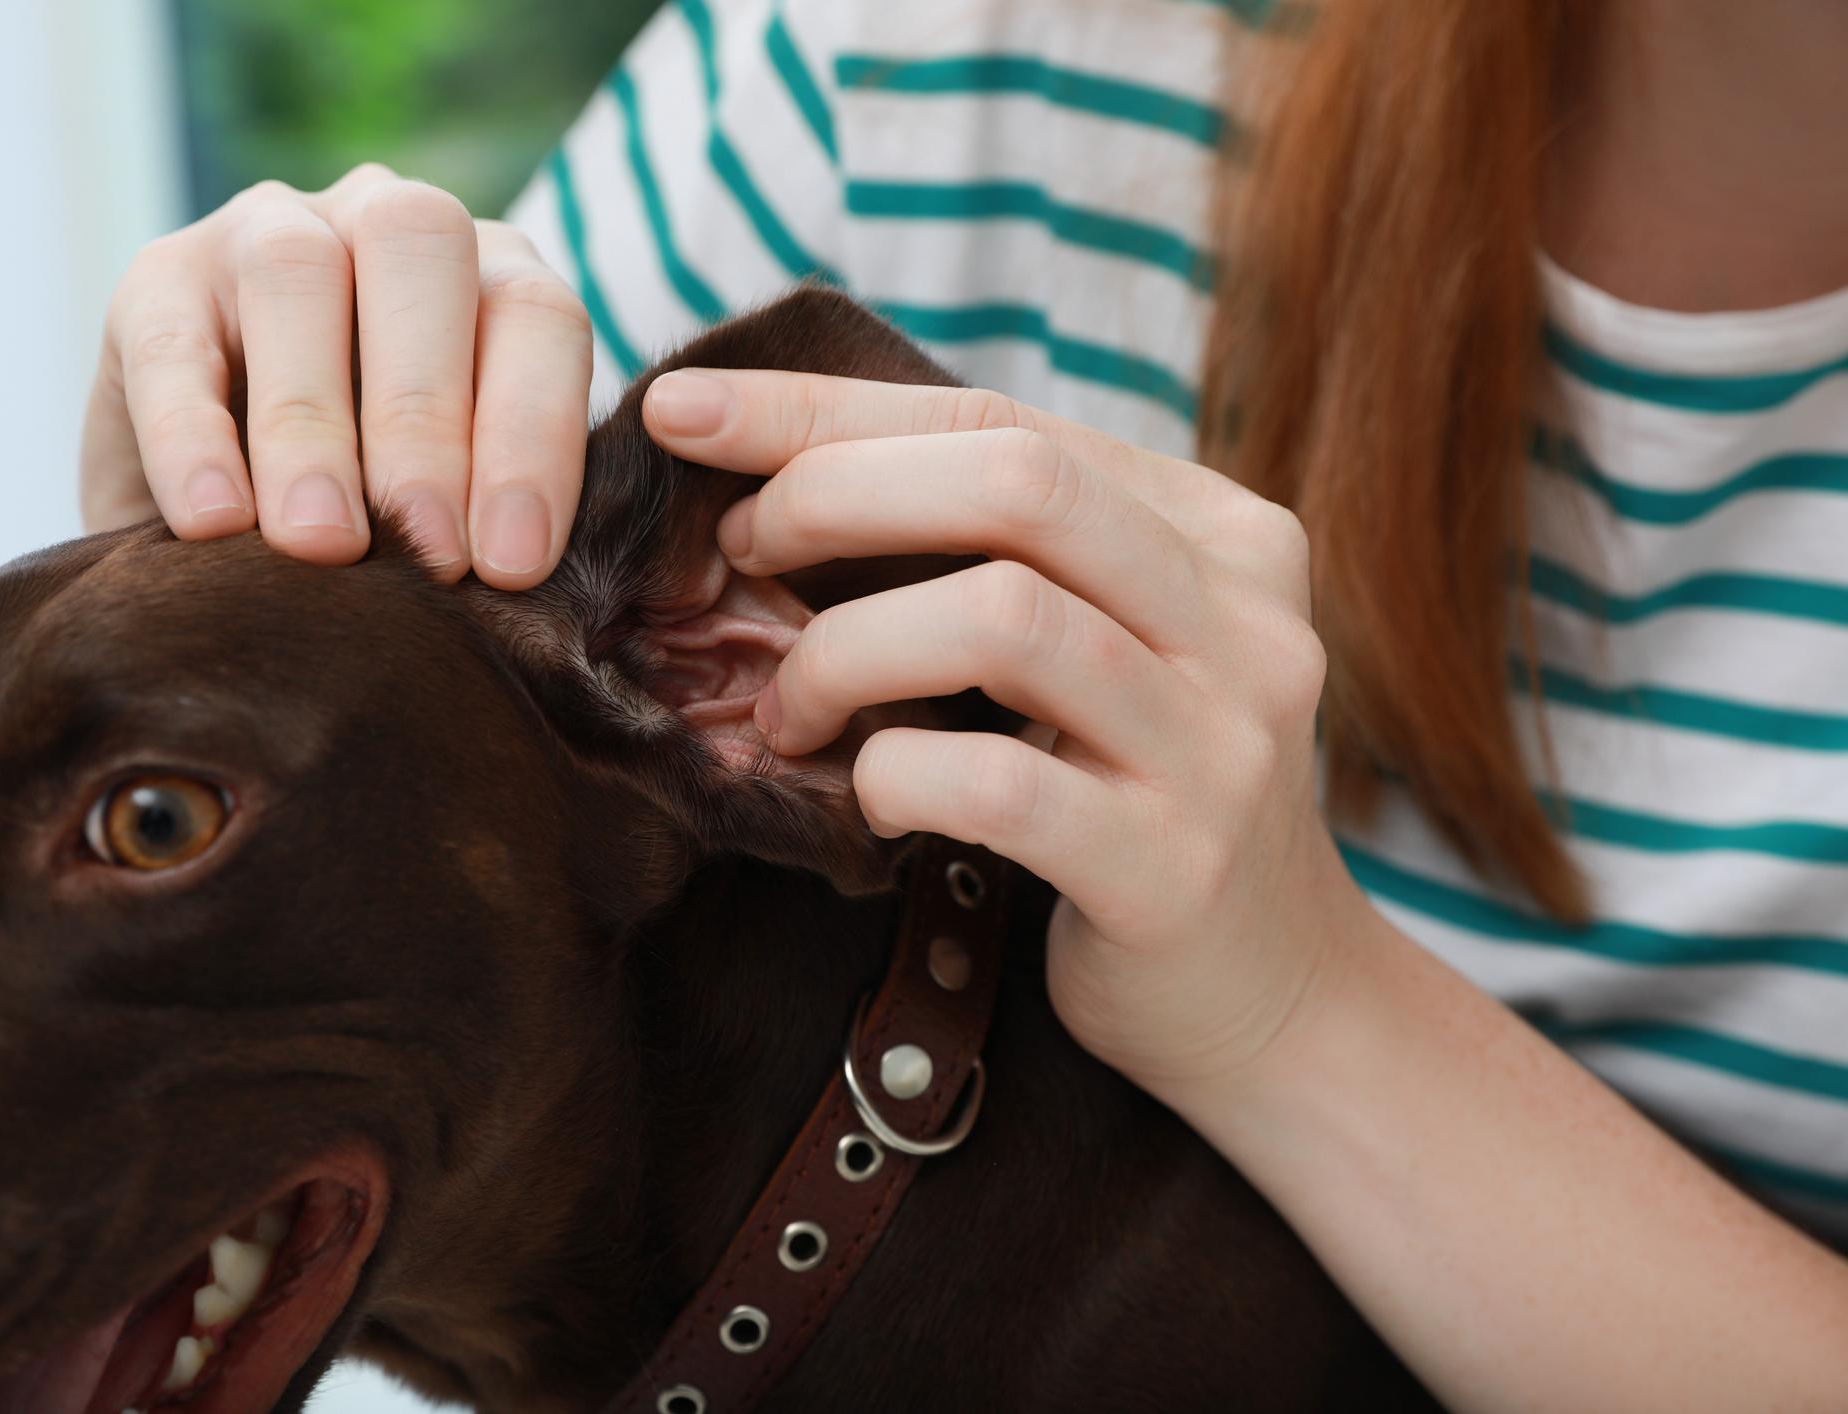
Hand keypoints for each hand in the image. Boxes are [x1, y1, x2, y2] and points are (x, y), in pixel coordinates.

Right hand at [81, 163, 593, 586]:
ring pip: (293, 274)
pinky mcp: (156, 277)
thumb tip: (518, 591)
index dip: (534, 436)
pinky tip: (216, 525)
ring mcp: (266, 230)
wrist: (228, 516)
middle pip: (420, 253)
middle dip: (429, 419)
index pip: (537, 316)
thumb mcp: (455, 510)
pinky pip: (171, 340)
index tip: (512, 565)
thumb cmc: (381, 518)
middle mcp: (384, 220)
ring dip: (313, 423)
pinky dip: (192, 437)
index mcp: (490, 269)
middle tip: (431, 556)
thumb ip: (492, 519)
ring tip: (322, 545)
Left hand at [643, 368, 1364, 1088]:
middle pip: (1018, 483)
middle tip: (737, 550)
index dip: (828, 408)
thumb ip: (1004, 557)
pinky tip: (872, 798)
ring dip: (846, 650)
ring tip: (787, 709)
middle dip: (835, 492)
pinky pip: (1000, 786)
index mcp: (1220, 532)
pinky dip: (896, 775)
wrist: (1273, 996)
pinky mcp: (1177, 869)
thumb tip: (779, 471)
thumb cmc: (1133, 797)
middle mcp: (1243, 619)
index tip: (686, 410)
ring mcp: (1221, 745)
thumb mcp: (1100, 646)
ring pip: (1005, 619)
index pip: (1004, 418)